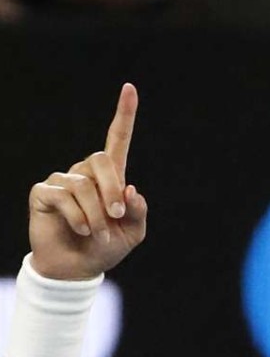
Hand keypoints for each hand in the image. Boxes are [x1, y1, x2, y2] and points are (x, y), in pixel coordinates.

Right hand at [28, 84, 147, 279]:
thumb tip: (130, 188)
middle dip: (112, 188)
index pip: (117, 139)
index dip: (124, 114)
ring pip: (83, 184)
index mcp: (111, 177)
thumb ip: (138, 211)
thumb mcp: (133, 232)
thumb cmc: (107, 247)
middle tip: (117, 215)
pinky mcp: (43, 192)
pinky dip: (78, 216)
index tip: (130, 88)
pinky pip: (63, 196)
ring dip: (96, 213)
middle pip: (100, 159)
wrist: (78, 268)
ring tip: (98, 232)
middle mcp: (85, 173)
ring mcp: (62, 180)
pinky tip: (83, 229)